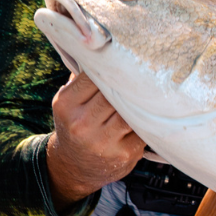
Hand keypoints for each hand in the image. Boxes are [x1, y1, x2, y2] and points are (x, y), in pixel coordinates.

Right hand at [46, 72, 145, 211]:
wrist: (74, 167)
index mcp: (67, 104)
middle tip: (144, 74)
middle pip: (115, 94)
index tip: (125, 63)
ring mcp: (103, 141)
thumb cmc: (76, 125)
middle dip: (129, 85)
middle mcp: (82, 123)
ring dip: (140, 103)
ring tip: (149, 93)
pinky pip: (142, 129)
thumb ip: (83, 79)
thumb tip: (104, 48)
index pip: (95, 78)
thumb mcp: (69, 102)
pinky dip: (146, 121)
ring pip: (131, 111)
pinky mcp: (124, 153)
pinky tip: (148, 116)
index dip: (113, 70)